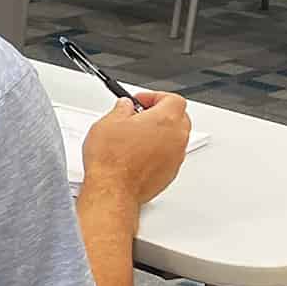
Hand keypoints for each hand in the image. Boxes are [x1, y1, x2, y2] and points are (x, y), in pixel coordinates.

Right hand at [80, 89, 191, 205]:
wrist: (113, 188)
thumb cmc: (112, 159)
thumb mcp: (108, 122)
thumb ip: (121, 109)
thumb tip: (125, 106)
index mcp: (165, 119)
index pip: (172, 99)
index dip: (155, 97)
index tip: (140, 100)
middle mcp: (176, 137)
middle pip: (179, 117)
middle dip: (161, 113)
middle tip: (140, 115)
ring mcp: (176, 156)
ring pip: (175, 137)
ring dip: (160, 133)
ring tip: (136, 136)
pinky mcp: (170, 172)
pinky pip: (169, 155)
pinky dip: (158, 151)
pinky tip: (137, 154)